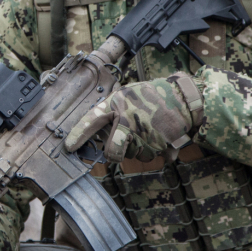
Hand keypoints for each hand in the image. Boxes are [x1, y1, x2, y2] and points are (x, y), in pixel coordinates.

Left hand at [64, 73, 203, 162]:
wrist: (182, 99)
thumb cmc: (151, 95)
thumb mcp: (128, 94)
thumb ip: (113, 110)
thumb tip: (98, 132)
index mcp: (116, 103)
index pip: (91, 120)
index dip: (78, 135)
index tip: (68, 147)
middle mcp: (126, 119)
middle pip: (112, 151)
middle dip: (114, 154)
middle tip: (118, 149)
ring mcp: (142, 134)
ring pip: (131, 155)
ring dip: (136, 149)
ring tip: (145, 130)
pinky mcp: (156, 144)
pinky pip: (147, 156)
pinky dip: (151, 150)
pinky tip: (156, 135)